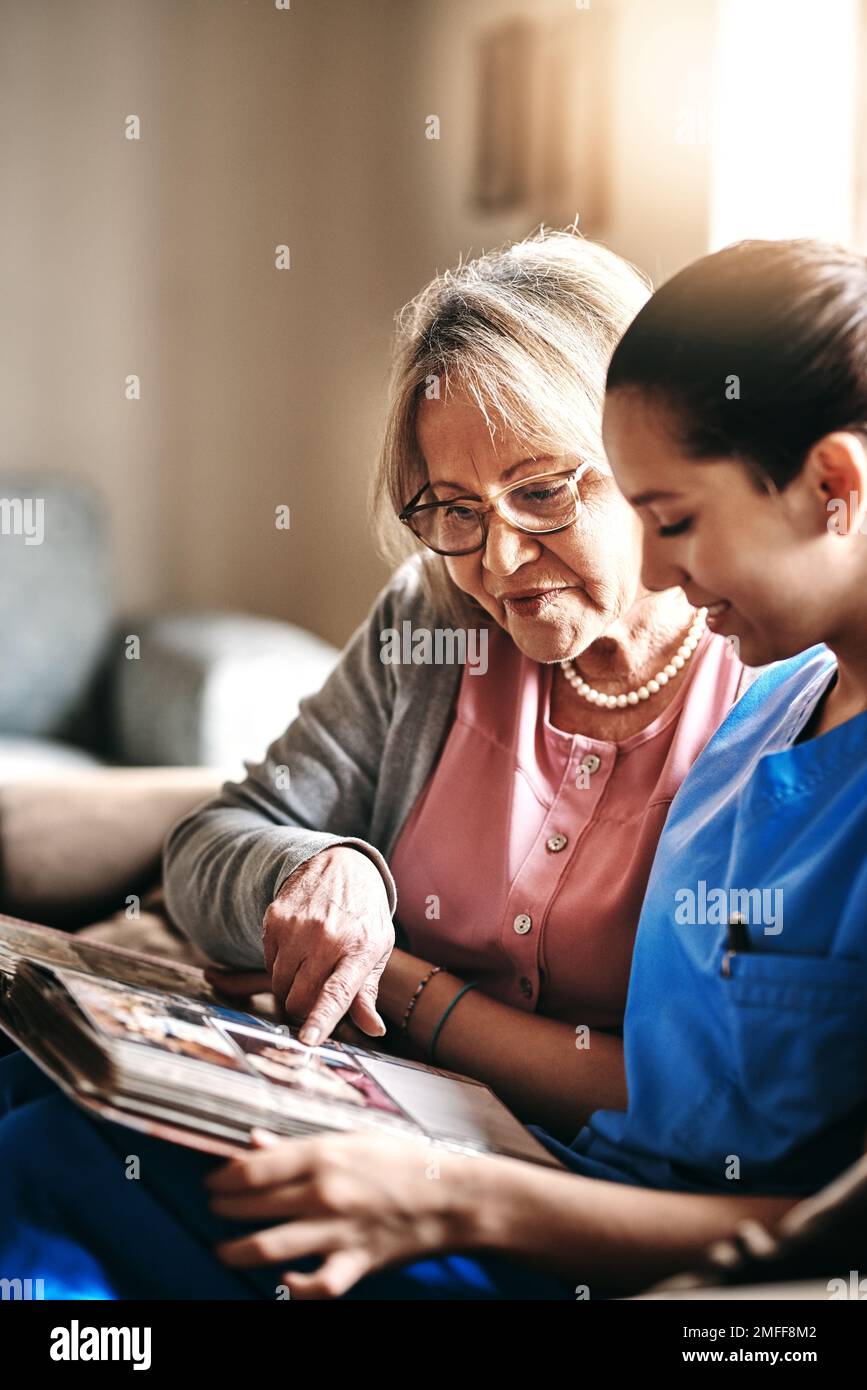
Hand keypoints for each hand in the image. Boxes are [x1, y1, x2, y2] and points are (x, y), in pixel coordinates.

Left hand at [205, 1130, 485, 1297]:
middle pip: (252, 1206)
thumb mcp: (353, 1138)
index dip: (222, 1177)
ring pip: (268, 1248)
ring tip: (224, 1251)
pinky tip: (282, 1282)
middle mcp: (323, 1194)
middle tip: (214, 1209)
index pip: (252, 1170)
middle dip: (223, 1209)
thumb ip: (300, 1144)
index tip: (212, 1181)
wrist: (453, 1197)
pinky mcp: (355, 1263)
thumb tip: (254, 1142)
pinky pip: (315, 1285)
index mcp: (323, 1155)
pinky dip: (295, 1287)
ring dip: (237, 1252)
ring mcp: (337, 1231)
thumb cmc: (404, 1161)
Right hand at [259, 845, 393, 1045]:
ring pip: (280, 985)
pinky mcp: (275, 920)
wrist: (341, 866)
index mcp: (360, 949)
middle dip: (306, 1006)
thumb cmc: (363, 916)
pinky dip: (280, 966)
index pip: (338, 992)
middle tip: (318, 990)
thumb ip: (368, 992)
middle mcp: (327, 937)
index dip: (321, 1019)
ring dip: (291, 987)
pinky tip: (298, 947)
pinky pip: (269, 964)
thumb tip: (374, 1029)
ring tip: (310, 965)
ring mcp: (298, 927)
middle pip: (300, 999)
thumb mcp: (377, 949)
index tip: (307, 1040)